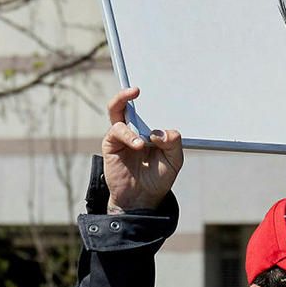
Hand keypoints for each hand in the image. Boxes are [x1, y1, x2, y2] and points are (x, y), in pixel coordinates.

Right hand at [101, 87, 182, 212]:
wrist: (142, 199)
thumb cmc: (159, 177)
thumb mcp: (174, 160)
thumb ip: (173, 143)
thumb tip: (158, 131)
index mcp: (150, 127)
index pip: (148, 106)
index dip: (150, 95)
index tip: (157, 87)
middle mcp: (134, 127)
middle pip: (125, 102)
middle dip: (126, 92)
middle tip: (136, 89)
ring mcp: (121, 135)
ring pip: (116, 110)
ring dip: (123, 106)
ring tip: (137, 116)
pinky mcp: (111, 144)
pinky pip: (116, 131)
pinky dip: (128, 135)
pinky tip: (138, 144)